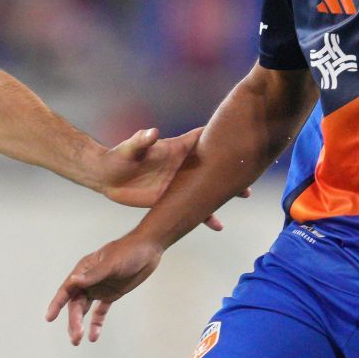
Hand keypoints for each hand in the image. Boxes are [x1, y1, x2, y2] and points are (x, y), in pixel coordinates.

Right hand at [46, 232, 163, 344]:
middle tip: (75, 338)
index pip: (66, 289)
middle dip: (73, 321)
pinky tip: (93, 336)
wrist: (149, 249)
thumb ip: (93, 275)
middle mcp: (88, 280)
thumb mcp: (111, 263)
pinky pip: (100, 311)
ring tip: (78, 341)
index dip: (57, 303)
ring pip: (84, 309)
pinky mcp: (110, 294)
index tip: (49, 317)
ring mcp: (99, 288)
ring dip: (80, 324)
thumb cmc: (128, 251)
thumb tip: (72, 281)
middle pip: (75, 304)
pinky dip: (96, 323)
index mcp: (83, 270)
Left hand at [95, 126, 234, 231]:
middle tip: (250, 167)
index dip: (219, 134)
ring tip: (244, 194)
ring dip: (224, 191)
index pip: (202, 138)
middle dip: (230, 167)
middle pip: (212, 164)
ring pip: (207, 186)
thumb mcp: (129, 149)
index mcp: (176, 148)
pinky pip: (193, 206)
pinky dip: (205, 215)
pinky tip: (218, 225)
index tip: (240, 133)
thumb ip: (141, 141)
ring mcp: (180, 182)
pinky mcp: (173, 198)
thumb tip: (152, 133)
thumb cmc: (118, 157)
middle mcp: (183, 165)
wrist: (108, 177)